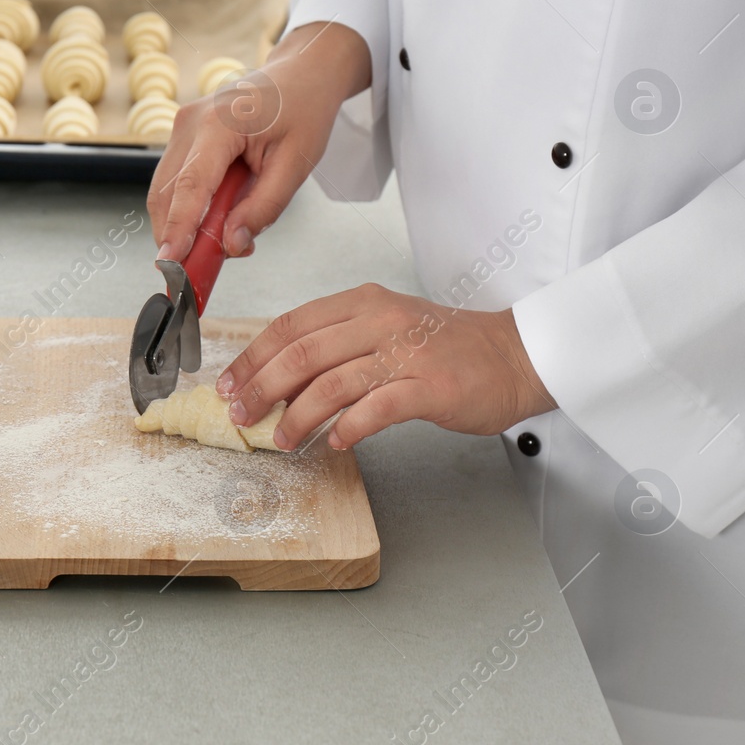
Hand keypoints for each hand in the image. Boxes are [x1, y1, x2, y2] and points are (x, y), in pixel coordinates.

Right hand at [147, 20, 369, 261]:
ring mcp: (180, 128)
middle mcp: (189, 123)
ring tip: (217, 245)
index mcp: (219, 124)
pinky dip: (187, 210)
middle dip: (178, 237)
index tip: (172, 262)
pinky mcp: (182, 138)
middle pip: (167, 195)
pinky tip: (215, 221)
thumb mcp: (296, 164)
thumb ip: (263, 207)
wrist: (301, 73)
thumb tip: (231, 244)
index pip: (190, 187)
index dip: (178, 229)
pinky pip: (174, 184)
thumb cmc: (303, 110)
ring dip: (182, 226)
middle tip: (200, 272)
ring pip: (165, 193)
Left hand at [218, 284, 556, 450]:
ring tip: (282, 439)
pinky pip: (375, 410)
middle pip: (301, 355)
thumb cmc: (445, 347)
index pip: (290, 325)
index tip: (229, 383)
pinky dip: (347, 429)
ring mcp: (406, 353)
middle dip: (261, 389)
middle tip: (242, 415)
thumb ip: (336, 345)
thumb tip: (279, 378)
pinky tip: (333, 442)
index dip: (252, 356)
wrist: (515, 355)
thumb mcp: (384, 327)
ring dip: (296, 417)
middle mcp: (380, 321)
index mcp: (362, 302)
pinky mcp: (430, 387)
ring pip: (330, 385)